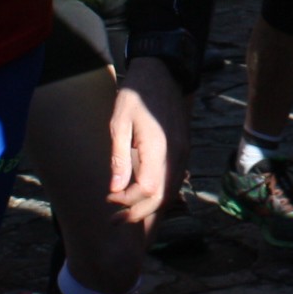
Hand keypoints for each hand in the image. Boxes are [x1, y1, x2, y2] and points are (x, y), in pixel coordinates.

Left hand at [111, 57, 187, 229]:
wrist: (162, 73)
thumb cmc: (136, 95)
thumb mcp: (119, 123)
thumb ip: (119, 158)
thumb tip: (116, 189)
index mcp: (159, 148)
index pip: (148, 189)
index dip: (128, 202)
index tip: (109, 200)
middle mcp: (176, 155)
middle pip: (162, 197)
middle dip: (138, 213)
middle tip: (115, 220)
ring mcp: (183, 153)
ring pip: (170, 192)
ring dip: (148, 207)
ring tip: (126, 213)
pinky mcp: (183, 150)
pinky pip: (173, 181)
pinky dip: (158, 196)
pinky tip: (142, 197)